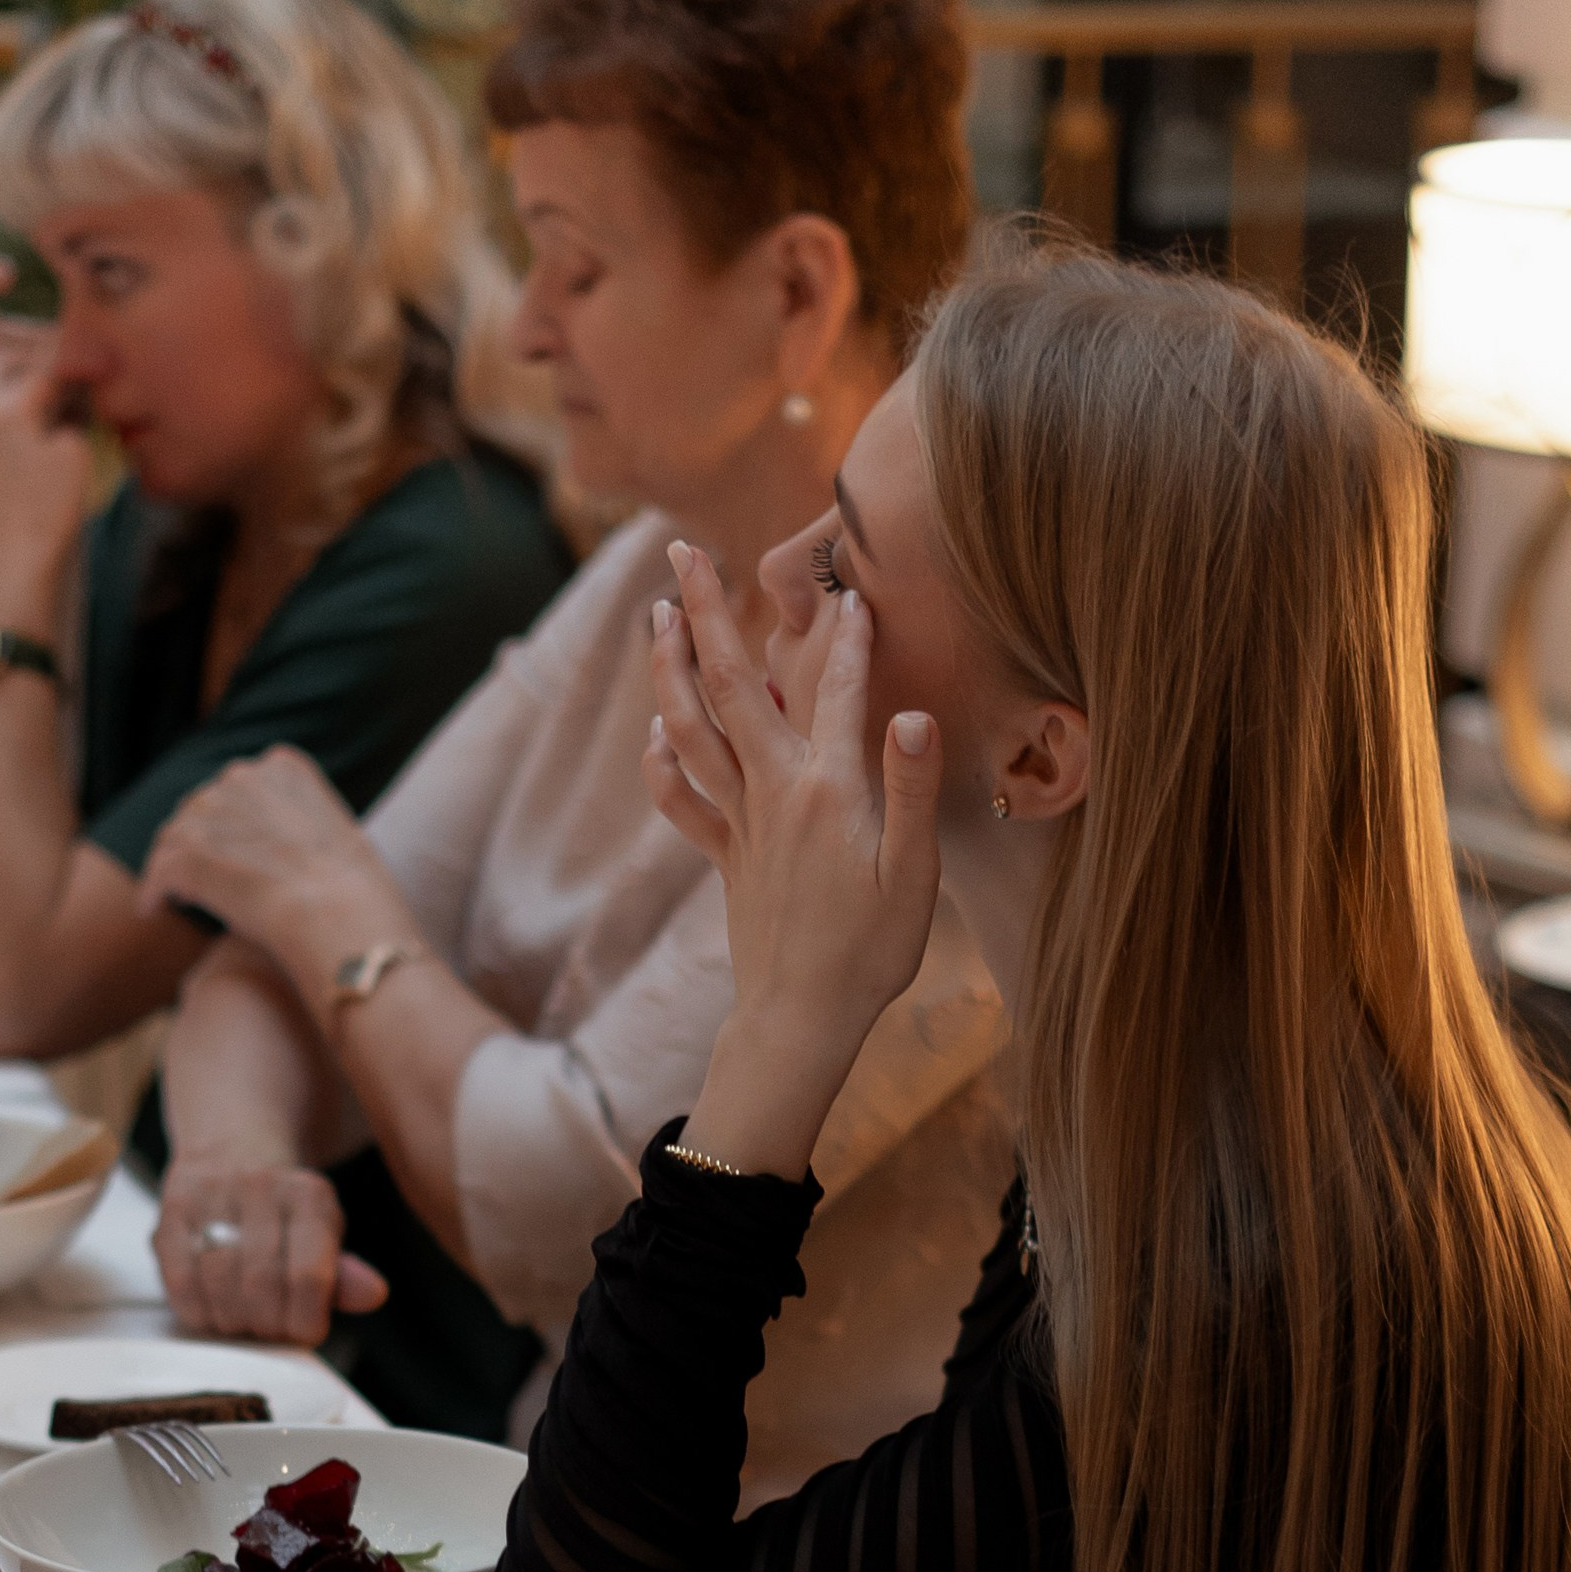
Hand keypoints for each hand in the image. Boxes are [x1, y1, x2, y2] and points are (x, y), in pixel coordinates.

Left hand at [0, 317, 90, 598]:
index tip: (90, 352)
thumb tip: (61, 389)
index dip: (71, 358)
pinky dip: (9, 407)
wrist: (20, 567)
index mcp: (6, 409)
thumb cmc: (54, 512)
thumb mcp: (74, 452)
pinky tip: (36, 420)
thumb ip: (66, 409)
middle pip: (4, 363)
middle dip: (33, 358)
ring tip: (51, 389)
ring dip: (18, 381)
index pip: (42, 365)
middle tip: (65, 364)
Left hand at [137, 748, 390, 957]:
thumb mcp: (337, 835)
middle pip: (203, 807)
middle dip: (202, 840)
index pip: (241, 787)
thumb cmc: (350, 890)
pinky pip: (159, 871)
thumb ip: (300, 827)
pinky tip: (152, 910)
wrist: (337, 912)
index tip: (234, 847)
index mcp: (283, 766)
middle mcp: (242, 777)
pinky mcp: (186, 851)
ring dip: (174, 864)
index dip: (233, 819)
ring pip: (175, 836)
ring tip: (178, 896)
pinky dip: (153, 891)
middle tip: (204, 875)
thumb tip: (281, 854)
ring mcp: (210, 811)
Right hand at [153, 1147, 389, 1348]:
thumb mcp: (325, 1235)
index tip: (306, 1330)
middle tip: (272, 1328)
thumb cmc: (285, 1210)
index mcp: (308, 1195)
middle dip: (268, 1326)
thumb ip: (343, 1274)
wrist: (234, 1149)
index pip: (309, 1277)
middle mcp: (259, 1187)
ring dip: (233, 1321)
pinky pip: (179, 1282)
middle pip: (260, 1286)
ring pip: (217, 1286)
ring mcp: (209, 1197)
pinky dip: (198, 1311)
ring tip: (244, 1319)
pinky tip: (213, 1310)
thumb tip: (372, 1295)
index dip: (306, 1321)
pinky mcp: (169, 1212)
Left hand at [644, 536, 942, 1178]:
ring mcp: (741, 823)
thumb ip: (909, 790)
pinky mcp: (726, 856)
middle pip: (731, 685)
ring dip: (669, 668)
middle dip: (708, 611)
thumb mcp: (913, 875)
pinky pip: (682, 799)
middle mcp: (774, 794)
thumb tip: (913, 713)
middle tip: (683, 551)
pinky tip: (657, 732)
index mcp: (827, 791)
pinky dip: (663, 762)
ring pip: (691, 729)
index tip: (851, 589)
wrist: (801, 1020)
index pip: (836, 693)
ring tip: (658, 614)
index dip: (847, 639)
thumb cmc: (871, 953)